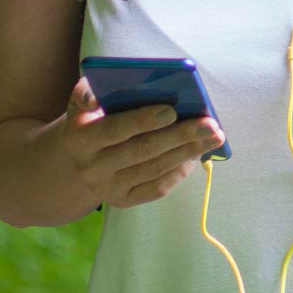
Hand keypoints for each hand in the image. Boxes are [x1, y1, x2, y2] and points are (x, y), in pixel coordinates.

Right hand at [62, 77, 224, 208]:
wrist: (78, 158)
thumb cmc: (90, 117)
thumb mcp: (81, 101)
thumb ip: (87, 92)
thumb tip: (95, 97)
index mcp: (80, 139)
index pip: (115, 129)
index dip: (142, 120)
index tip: (172, 109)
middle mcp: (91, 168)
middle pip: (142, 151)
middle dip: (180, 135)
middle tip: (210, 123)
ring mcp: (107, 188)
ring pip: (154, 170)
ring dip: (188, 152)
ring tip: (214, 137)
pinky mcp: (122, 201)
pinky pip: (156, 189)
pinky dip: (179, 172)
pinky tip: (196, 155)